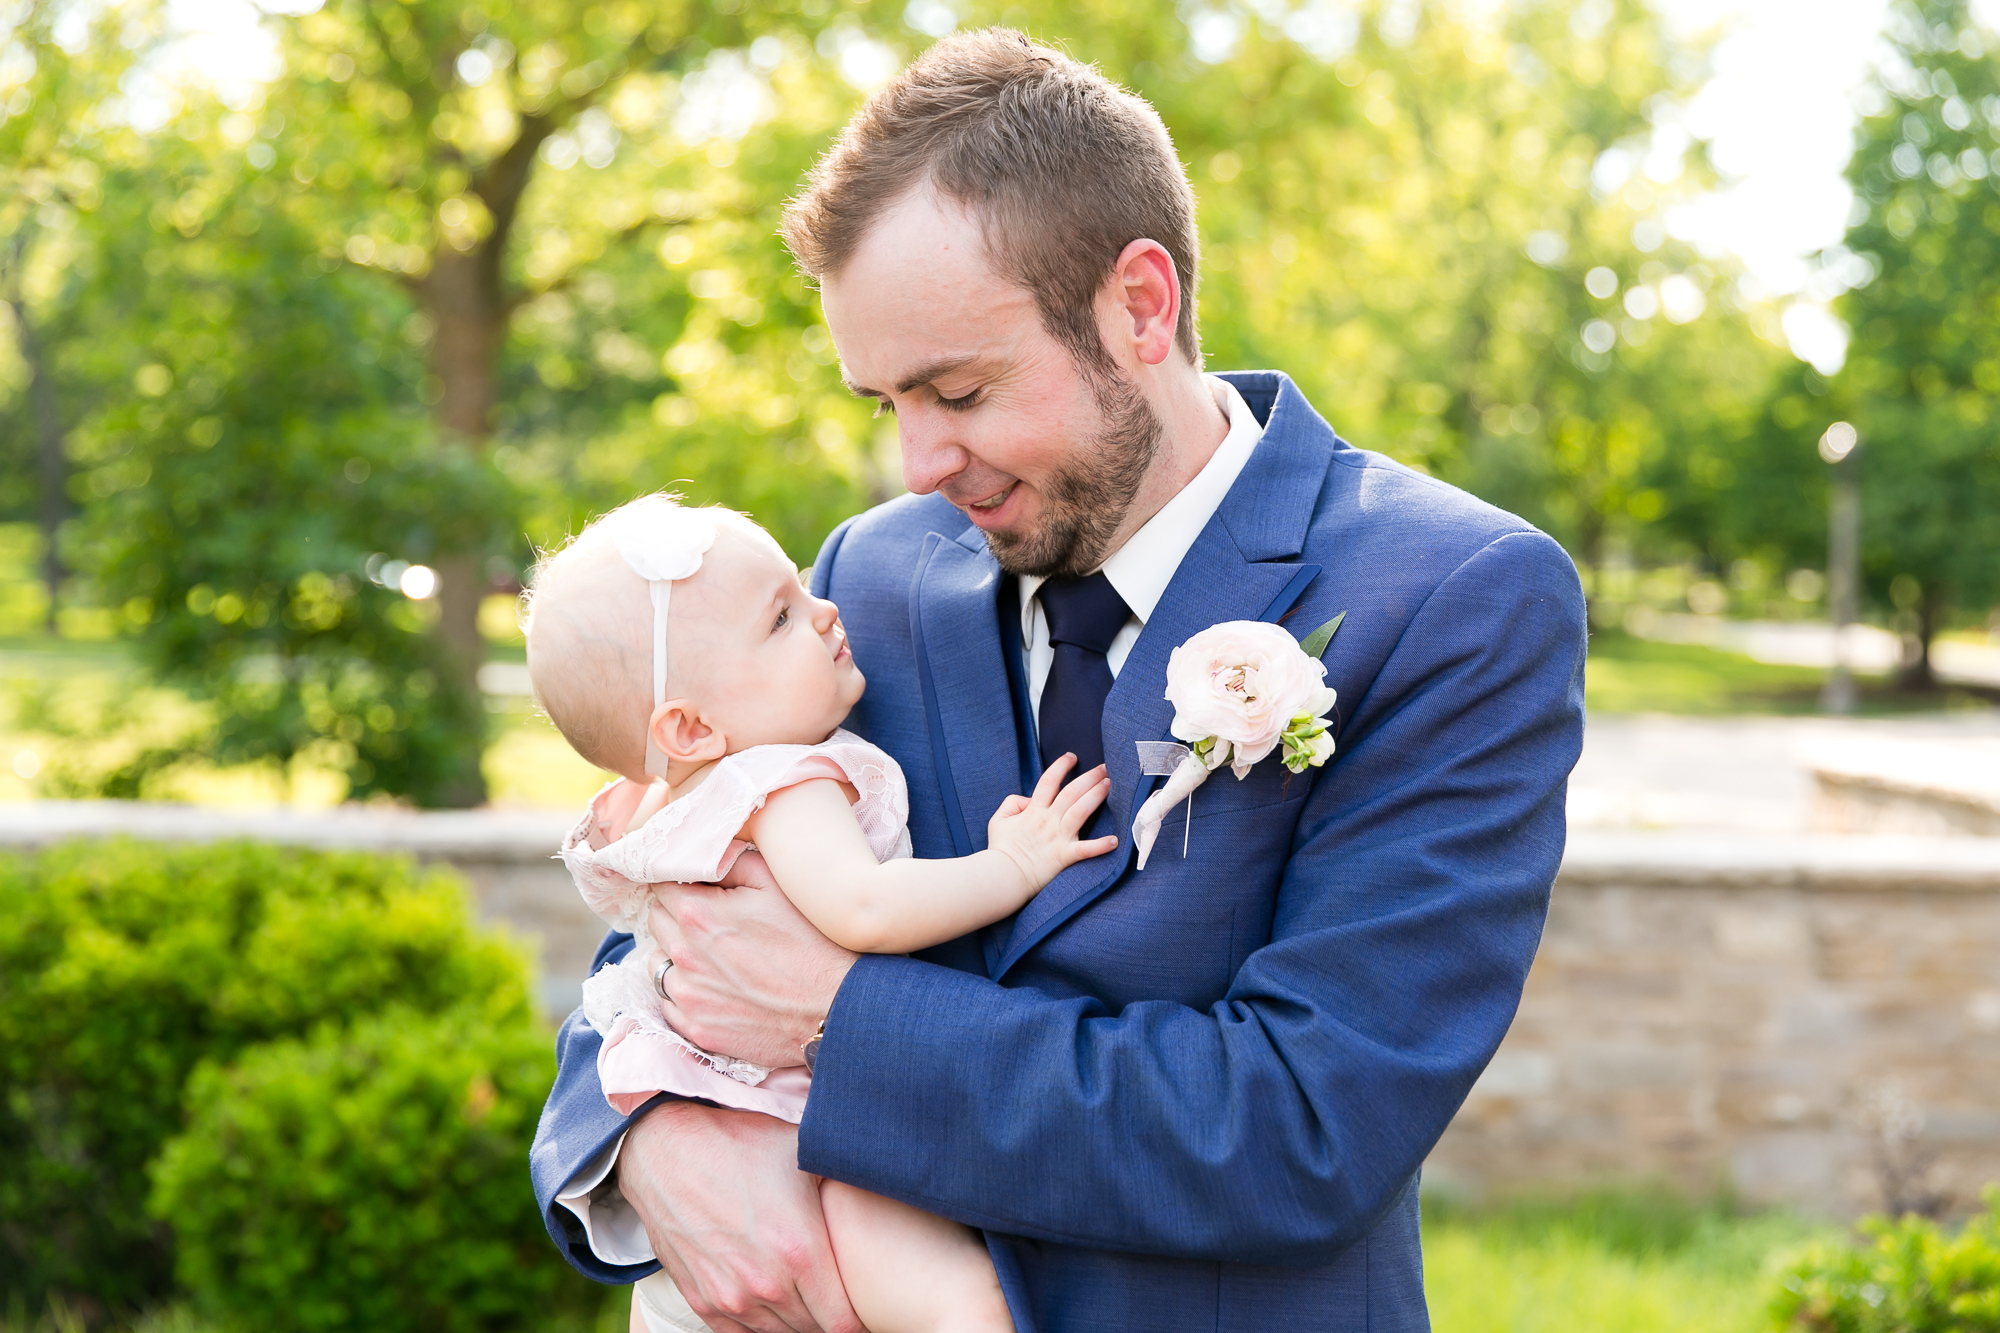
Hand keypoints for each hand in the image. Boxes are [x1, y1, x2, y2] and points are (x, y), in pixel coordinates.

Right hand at [620, 1101, 862, 1332]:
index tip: (865, 1304)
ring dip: (794, 1318)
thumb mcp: (804, 1155)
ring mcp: (730, 1297)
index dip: (860, 1318)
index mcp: (801, 1253)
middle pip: (813, 1329)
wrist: (667, 1147)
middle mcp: (766, 1285)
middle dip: (828, 1314)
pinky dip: (759, 1323)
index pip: (845, 1322)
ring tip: (805, 1295)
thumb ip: (846, 1181)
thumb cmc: (740, 1144)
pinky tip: (770, 1300)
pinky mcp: (702, 1299)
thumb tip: (886, 1173)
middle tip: (835, 1294)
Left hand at [650, 851, 858, 1067]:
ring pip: (656, 963)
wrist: (838, 1008)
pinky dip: (683, 991)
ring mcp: (688, 998)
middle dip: (676, 913)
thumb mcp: (778, 884)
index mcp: (698, 915)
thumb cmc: (814, 942)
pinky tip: (714, 986)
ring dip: (675, 953)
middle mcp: (684, 957)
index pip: (659, 884)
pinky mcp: (697, 1029)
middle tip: (710, 917)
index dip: (679, 880)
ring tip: (712, 955)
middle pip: (656, 920)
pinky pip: (668, 1003)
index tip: (696, 885)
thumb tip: (705, 856)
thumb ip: (731, 862)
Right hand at [986, 753, 1118, 888]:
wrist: (1003, 876)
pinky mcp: (1064, 856)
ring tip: (1109, 784)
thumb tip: (1028, 800)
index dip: (1061, 766)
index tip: (1072, 757)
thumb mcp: (999, 820)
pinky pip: (1085, 850)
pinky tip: (1115, 841)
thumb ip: (1012, 803)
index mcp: (1033, 811)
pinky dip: (1100, 846)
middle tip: (1104, 767)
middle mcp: (1048, 821)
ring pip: (1080, 811)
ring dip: (1096, 796)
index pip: (1049, 781)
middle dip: (1088, 777)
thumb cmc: (1001, 849)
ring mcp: (1058, 838)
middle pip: (1071, 792)